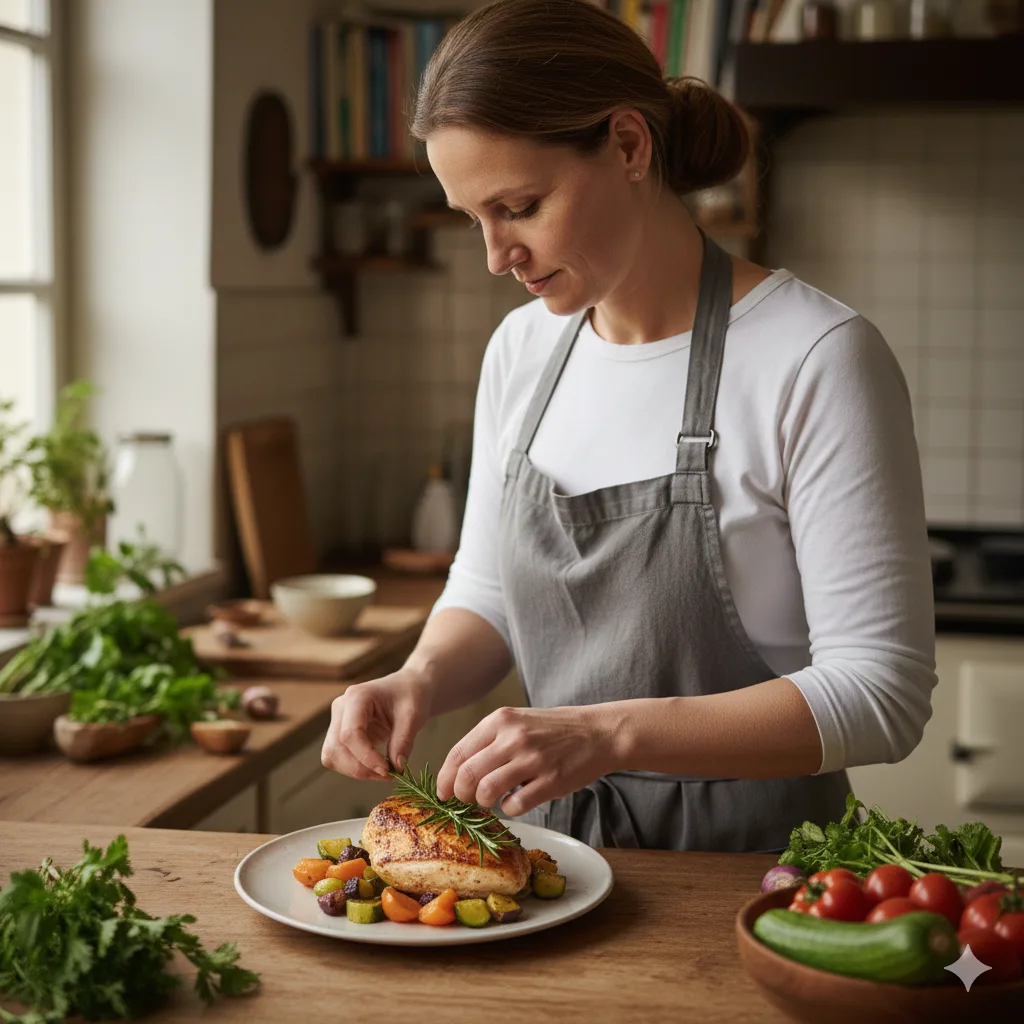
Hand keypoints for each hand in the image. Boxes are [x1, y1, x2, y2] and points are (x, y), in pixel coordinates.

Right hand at [321, 669, 431, 780]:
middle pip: (335, 748)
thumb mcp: (413, 715)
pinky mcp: (340, 733)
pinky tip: (376, 766)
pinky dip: (355, 768)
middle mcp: (341, 708)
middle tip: (388, 775)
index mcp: (357, 697)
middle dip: (360, 768)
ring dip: (355, 771)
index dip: (366, 757)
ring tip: (384, 772)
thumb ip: (404, 741)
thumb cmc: (411, 695)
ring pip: (332, 756)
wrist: (409, 687)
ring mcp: (338, 720)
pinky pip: (338, 758)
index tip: (388, 771)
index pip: (350, 734)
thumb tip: (396, 768)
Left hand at [435, 704, 619, 816]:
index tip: (443, 793)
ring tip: (492, 801)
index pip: (458, 753)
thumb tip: (457, 774)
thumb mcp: (517, 721)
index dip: (445, 778)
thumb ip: (489, 741)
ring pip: (487, 792)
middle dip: (461, 795)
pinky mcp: (551, 781)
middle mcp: (513, 737)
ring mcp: (533, 759)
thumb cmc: (553, 730)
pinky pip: (515, 805)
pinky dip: (510, 809)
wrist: (598, 732)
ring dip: (484, 803)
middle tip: (467, 802)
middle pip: (468, 776)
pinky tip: (517, 801)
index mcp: (500, 720)